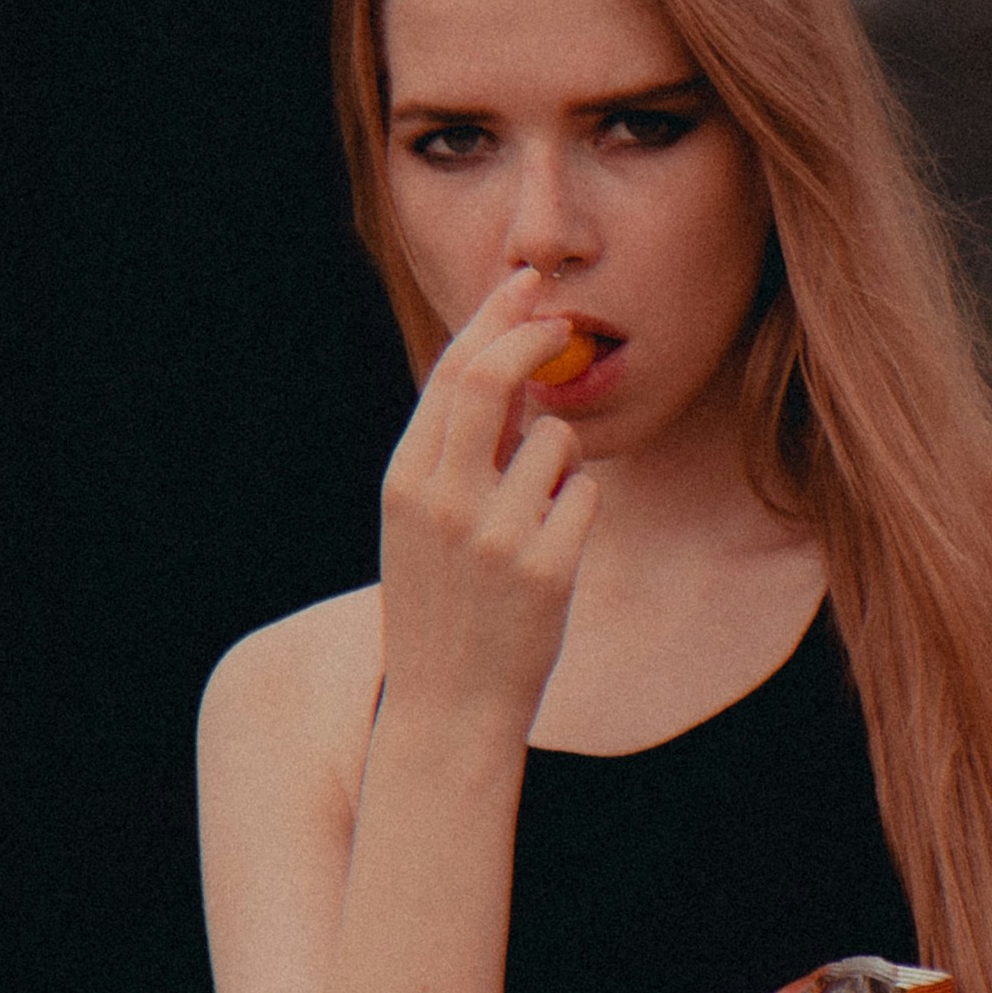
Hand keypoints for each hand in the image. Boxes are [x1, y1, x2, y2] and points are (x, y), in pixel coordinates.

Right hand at [372, 266, 598, 749]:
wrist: (448, 705)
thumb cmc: (443, 602)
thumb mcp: (426, 519)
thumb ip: (460, 448)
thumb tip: (511, 364)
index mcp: (405, 482)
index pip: (450, 375)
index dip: (494, 321)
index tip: (527, 287)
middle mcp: (443, 501)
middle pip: (489, 381)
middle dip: (533, 339)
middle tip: (564, 323)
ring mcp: (495, 536)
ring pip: (555, 440)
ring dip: (561, 458)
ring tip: (536, 516)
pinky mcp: (546, 569)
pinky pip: (586, 495)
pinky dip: (580, 508)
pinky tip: (553, 552)